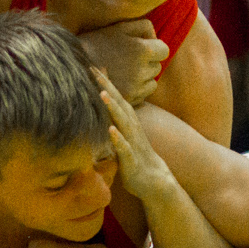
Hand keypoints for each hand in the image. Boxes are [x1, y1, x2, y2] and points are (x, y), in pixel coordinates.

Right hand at [75, 19, 167, 105]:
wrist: (74, 65)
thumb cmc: (98, 43)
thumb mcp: (120, 27)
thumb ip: (143, 26)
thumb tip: (155, 36)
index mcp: (142, 50)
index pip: (164, 50)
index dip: (154, 47)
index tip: (141, 48)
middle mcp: (142, 70)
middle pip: (157, 66)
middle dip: (148, 62)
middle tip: (129, 59)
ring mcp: (135, 87)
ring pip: (152, 82)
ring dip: (144, 77)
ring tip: (125, 71)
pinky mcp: (128, 99)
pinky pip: (143, 95)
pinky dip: (136, 90)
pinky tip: (122, 82)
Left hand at [92, 68, 174, 201]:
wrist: (155, 182)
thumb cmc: (136, 156)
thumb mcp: (124, 135)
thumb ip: (115, 120)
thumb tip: (102, 107)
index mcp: (129, 122)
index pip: (117, 98)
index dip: (106, 82)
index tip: (93, 66)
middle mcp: (132, 129)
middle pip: (120, 104)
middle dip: (107, 86)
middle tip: (94, 70)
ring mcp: (133, 143)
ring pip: (123, 122)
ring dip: (113, 108)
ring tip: (102, 93)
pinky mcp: (132, 160)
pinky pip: (125, 149)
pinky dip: (118, 139)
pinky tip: (110, 130)